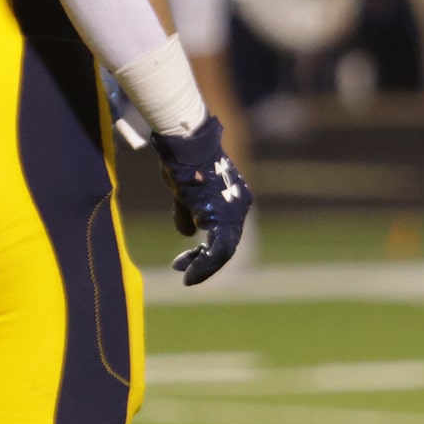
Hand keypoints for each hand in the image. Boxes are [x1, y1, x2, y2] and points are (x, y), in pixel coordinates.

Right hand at [151, 116, 251, 285]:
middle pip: (227, 244)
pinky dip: (204, 265)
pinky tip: (189, 273)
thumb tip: (188, 234)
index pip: (225, 232)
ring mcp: (233, 212)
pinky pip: (217, 251)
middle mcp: (239, 206)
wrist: (185, 145)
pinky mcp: (222, 217)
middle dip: (204, 261)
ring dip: (204, 267)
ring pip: (224, 251)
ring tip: (187, 278)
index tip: (184, 259)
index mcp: (234, 199)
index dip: (205, 249)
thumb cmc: (183, 163)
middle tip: (184, 272)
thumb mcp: (184, 193)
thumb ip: (187, 214)